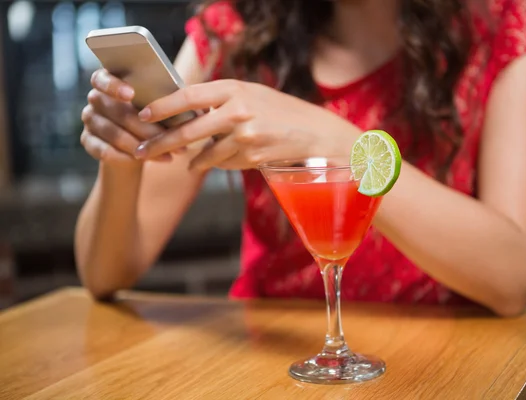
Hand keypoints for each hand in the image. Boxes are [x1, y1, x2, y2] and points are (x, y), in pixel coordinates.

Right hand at [80, 69, 169, 165]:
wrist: (137, 146)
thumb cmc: (153, 117)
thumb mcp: (158, 106)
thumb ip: (160, 99)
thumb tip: (179, 103)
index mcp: (110, 81)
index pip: (103, 78)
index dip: (114, 86)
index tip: (131, 94)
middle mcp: (96, 98)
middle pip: (118, 112)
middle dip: (147, 127)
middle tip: (171, 136)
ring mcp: (90, 120)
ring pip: (114, 134)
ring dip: (142, 145)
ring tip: (168, 153)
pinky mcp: (88, 141)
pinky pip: (105, 151)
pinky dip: (128, 157)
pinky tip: (148, 160)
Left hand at [133, 79, 357, 170]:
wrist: (316, 133)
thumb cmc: (282, 112)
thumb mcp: (252, 95)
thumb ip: (222, 101)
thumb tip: (186, 112)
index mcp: (234, 89)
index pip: (188, 95)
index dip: (162, 106)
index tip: (142, 114)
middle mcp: (237, 110)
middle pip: (189, 130)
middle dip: (161, 142)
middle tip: (142, 151)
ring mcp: (245, 135)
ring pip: (206, 154)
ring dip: (196, 161)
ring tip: (191, 164)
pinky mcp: (251, 157)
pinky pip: (224, 164)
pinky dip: (220, 164)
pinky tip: (227, 160)